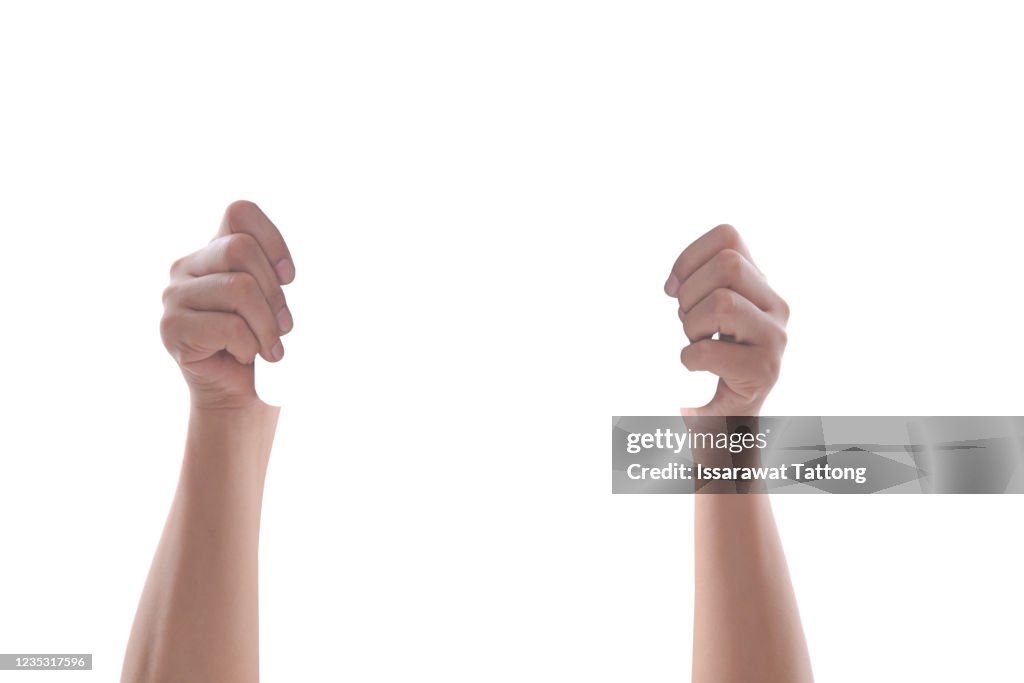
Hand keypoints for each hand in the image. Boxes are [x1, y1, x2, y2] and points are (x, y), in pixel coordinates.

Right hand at [160, 200, 295, 409]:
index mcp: (214, 250)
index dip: (273, 239)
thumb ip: (278, 274)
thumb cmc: (265, 346)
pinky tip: (245, 358)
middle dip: (275, 292)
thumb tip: (301, 264)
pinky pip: (227, 325)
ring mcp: (174, 296)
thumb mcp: (277, 302)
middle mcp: (187, 266)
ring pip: (238, 288)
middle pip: (240, 249)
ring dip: (266, 325)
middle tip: (285, 326)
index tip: (290, 278)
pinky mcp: (171, 327)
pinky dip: (249, 346)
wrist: (242, 397)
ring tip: (271, 348)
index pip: (239, 212)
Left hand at [664, 224, 787, 416]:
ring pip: (722, 303)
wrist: (733, 416)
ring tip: (697, 342)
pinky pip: (709, 351)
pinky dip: (690, 359)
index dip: (690, 257)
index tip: (673, 289)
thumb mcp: (712, 313)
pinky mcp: (764, 370)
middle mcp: (776, 305)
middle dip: (691, 292)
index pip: (728, 237)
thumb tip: (672, 285)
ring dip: (692, 325)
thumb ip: (702, 285)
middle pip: (728, 264)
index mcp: (760, 284)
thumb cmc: (717, 360)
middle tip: (688, 321)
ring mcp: (775, 337)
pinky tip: (697, 367)